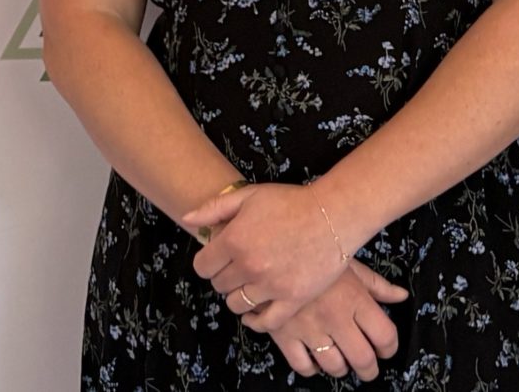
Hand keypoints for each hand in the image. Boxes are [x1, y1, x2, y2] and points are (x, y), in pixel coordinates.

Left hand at [185, 183, 352, 329]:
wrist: (333, 216)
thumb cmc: (289, 202)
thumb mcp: (248, 195)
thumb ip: (214, 208)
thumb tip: (186, 219)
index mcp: (234, 240)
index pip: (202, 266)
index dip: (208, 262)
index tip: (218, 258)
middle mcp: (248, 267)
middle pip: (219, 285)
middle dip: (224, 276)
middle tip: (238, 267)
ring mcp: (271, 286)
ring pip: (237, 305)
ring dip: (239, 296)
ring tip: (250, 284)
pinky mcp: (292, 300)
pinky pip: (266, 322)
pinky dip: (257, 320)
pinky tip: (257, 311)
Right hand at [264, 261, 407, 379]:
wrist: (269, 247)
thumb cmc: (314, 251)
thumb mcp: (349, 263)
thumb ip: (376, 284)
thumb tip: (401, 296)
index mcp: (355, 298)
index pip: (384, 335)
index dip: (390, 348)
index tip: (385, 348)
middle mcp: (335, 318)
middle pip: (362, 359)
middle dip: (369, 369)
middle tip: (367, 366)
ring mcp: (308, 329)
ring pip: (334, 366)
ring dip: (341, 368)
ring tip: (341, 360)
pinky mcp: (284, 334)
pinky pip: (302, 365)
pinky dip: (311, 368)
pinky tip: (314, 359)